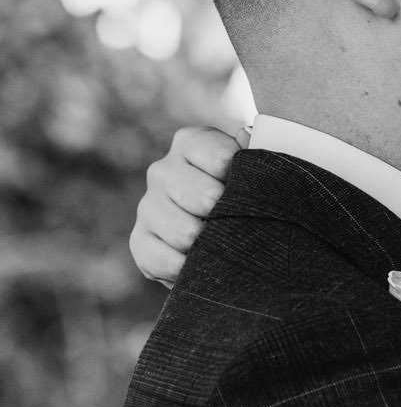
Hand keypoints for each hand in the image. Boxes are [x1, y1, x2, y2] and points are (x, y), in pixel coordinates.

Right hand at [130, 123, 244, 285]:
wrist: (225, 244)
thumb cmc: (246, 202)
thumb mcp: (254, 175)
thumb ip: (254, 155)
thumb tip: (248, 136)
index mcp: (191, 144)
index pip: (220, 157)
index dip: (241, 181)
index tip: (252, 192)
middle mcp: (163, 170)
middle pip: (205, 197)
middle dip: (227, 218)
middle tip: (239, 228)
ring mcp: (148, 206)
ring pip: (185, 232)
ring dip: (210, 247)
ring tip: (222, 249)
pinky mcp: (140, 242)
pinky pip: (164, 260)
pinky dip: (186, 270)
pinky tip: (200, 267)